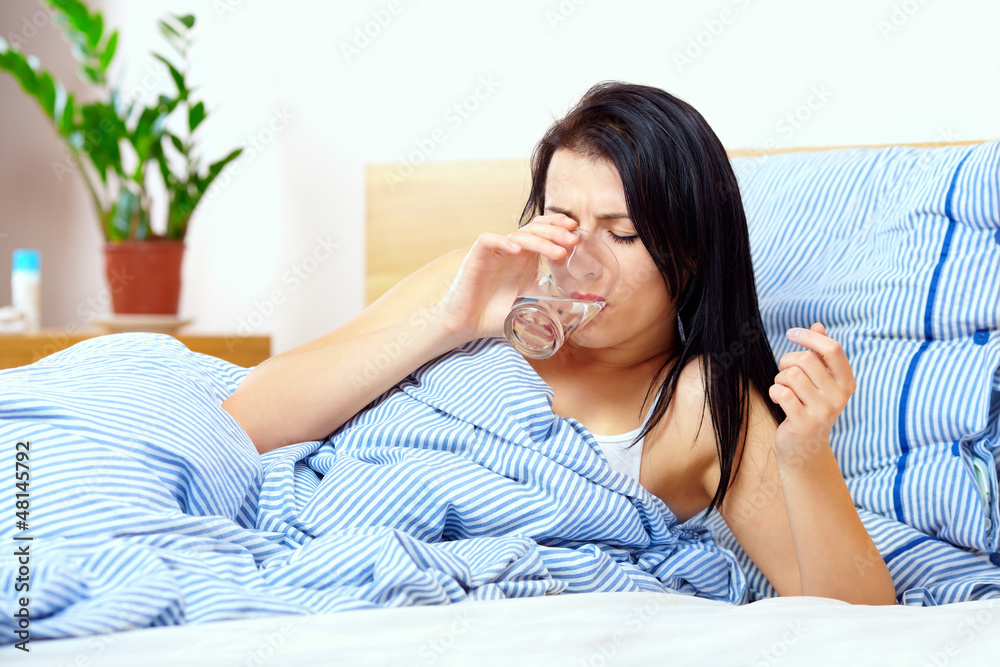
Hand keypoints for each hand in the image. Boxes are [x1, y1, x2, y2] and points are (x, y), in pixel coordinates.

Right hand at [438, 214, 579, 340]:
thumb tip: (577, 307)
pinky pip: (488, 240)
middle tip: (573, 241)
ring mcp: (494, 253)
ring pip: (518, 234)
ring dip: (540, 241)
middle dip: (556, 232)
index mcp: (525, 257)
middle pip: (535, 229)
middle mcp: (511, 251)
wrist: (468, 326)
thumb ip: (551, 302)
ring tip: (558, 252)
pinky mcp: (476, 257)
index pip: (543, 230)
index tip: (577, 231)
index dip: (558, 226)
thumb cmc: (497, 315)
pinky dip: (503, 241)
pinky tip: (518, 250)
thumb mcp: (532, 306)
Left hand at [768, 323, 856, 457]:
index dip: (809, 337)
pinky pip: (782, 393)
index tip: (791, 333)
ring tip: (784, 390)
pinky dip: (774, 392)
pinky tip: (779, 400)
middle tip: (784, 374)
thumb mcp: (819, 381)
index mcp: (847, 383)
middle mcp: (839, 397)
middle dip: (787, 361)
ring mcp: (823, 412)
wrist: (804, 450)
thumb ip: (820, 354)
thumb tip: (818, 325)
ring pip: (791, 375)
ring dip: (780, 379)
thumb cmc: (809, 407)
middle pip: (806, 360)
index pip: (833, 349)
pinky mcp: (804, 423)